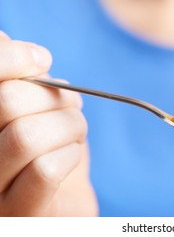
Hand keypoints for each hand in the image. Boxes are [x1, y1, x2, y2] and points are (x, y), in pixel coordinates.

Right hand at [0, 31, 97, 215]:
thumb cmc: (47, 146)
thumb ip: (16, 75)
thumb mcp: (32, 105)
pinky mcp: (18, 215)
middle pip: (8, 101)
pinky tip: (72, 155)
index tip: (41, 59)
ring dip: (70, 124)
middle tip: (71, 103)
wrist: (63, 200)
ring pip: (27, 136)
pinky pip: (45, 169)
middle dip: (54, 95)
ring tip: (76, 128)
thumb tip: (11, 45)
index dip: (10, 56)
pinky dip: (71, 153)